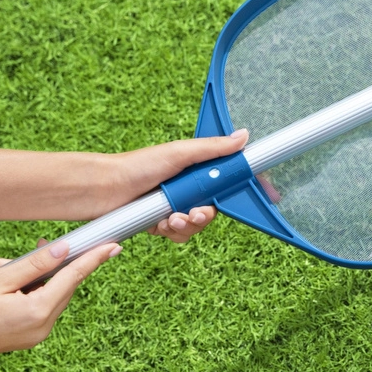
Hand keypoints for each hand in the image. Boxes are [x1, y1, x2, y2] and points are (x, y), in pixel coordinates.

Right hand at [0, 239, 120, 367]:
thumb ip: (34, 264)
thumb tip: (64, 250)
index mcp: (39, 313)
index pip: (74, 278)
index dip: (93, 259)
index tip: (113, 246)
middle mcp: (41, 328)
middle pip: (61, 286)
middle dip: (50, 263)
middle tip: (38, 244)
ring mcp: (32, 335)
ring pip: (44, 294)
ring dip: (29, 275)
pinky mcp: (22, 336)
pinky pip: (32, 305)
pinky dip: (21, 289)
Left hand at [103, 129, 249, 243]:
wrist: (103, 190)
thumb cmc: (137, 165)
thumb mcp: (179, 153)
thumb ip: (212, 149)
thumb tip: (244, 136)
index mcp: (194, 169)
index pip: (228, 179)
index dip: (245, 189)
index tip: (268, 195)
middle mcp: (186, 188)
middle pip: (214, 208)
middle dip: (206, 214)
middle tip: (195, 213)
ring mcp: (173, 206)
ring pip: (196, 225)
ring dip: (187, 225)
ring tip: (171, 219)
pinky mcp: (160, 224)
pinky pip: (178, 235)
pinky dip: (171, 232)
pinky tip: (160, 224)